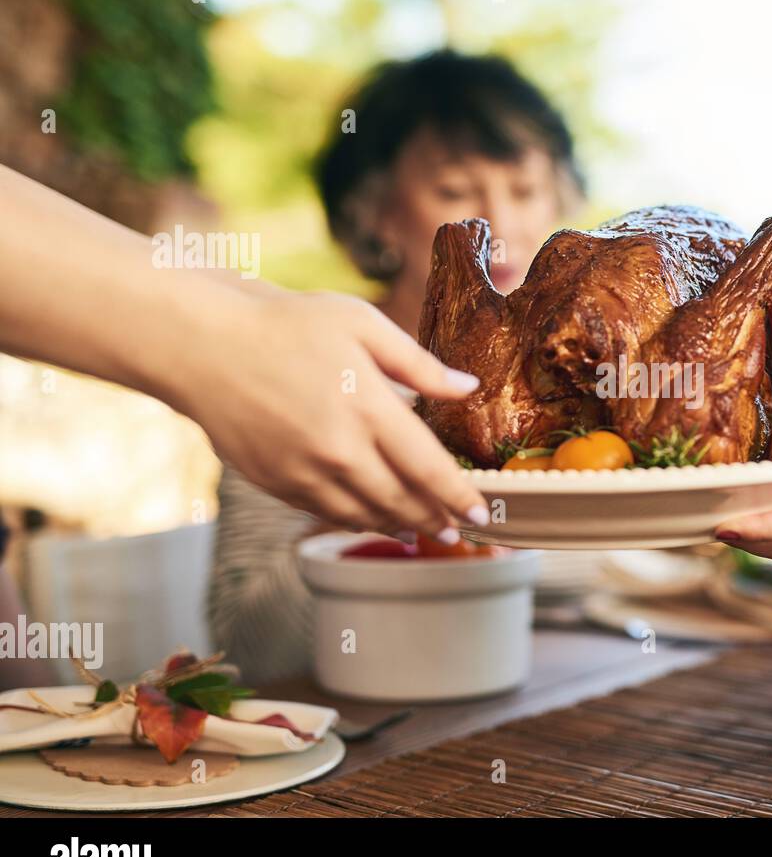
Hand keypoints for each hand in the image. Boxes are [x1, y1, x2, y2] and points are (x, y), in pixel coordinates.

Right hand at [172, 286, 487, 539]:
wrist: (203, 345)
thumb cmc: (287, 325)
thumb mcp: (362, 325)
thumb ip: (419, 364)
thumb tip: (467, 388)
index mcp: (368, 409)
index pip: (429, 469)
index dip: (460, 498)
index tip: (482, 515)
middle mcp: (339, 450)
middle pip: (401, 502)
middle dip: (435, 520)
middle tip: (457, 531)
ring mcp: (305, 472)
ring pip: (365, 515)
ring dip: (399, 527)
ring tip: (422, 531)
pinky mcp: (276, 483)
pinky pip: (328, 512)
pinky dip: (357, 519)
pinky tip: (373, 517)